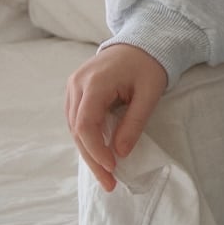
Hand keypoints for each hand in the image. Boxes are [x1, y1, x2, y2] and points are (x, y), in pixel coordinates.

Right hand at [63, 44, 167, 192]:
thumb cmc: (149, 64)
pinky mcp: (77, 91)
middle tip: (109, 184)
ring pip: (74, 128)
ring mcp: (74, 86)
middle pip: (77, 130)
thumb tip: (120, 154)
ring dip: (89, 152)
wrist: (143, 41)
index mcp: (95, 82)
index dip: (96, 149)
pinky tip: (100, 155)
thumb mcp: (149, 94)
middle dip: (92, 159)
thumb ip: (134, 123)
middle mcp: (77, 84)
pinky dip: (88, 139)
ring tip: (106, 175)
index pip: (86, 124)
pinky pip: (77, 120)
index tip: (112, 168)